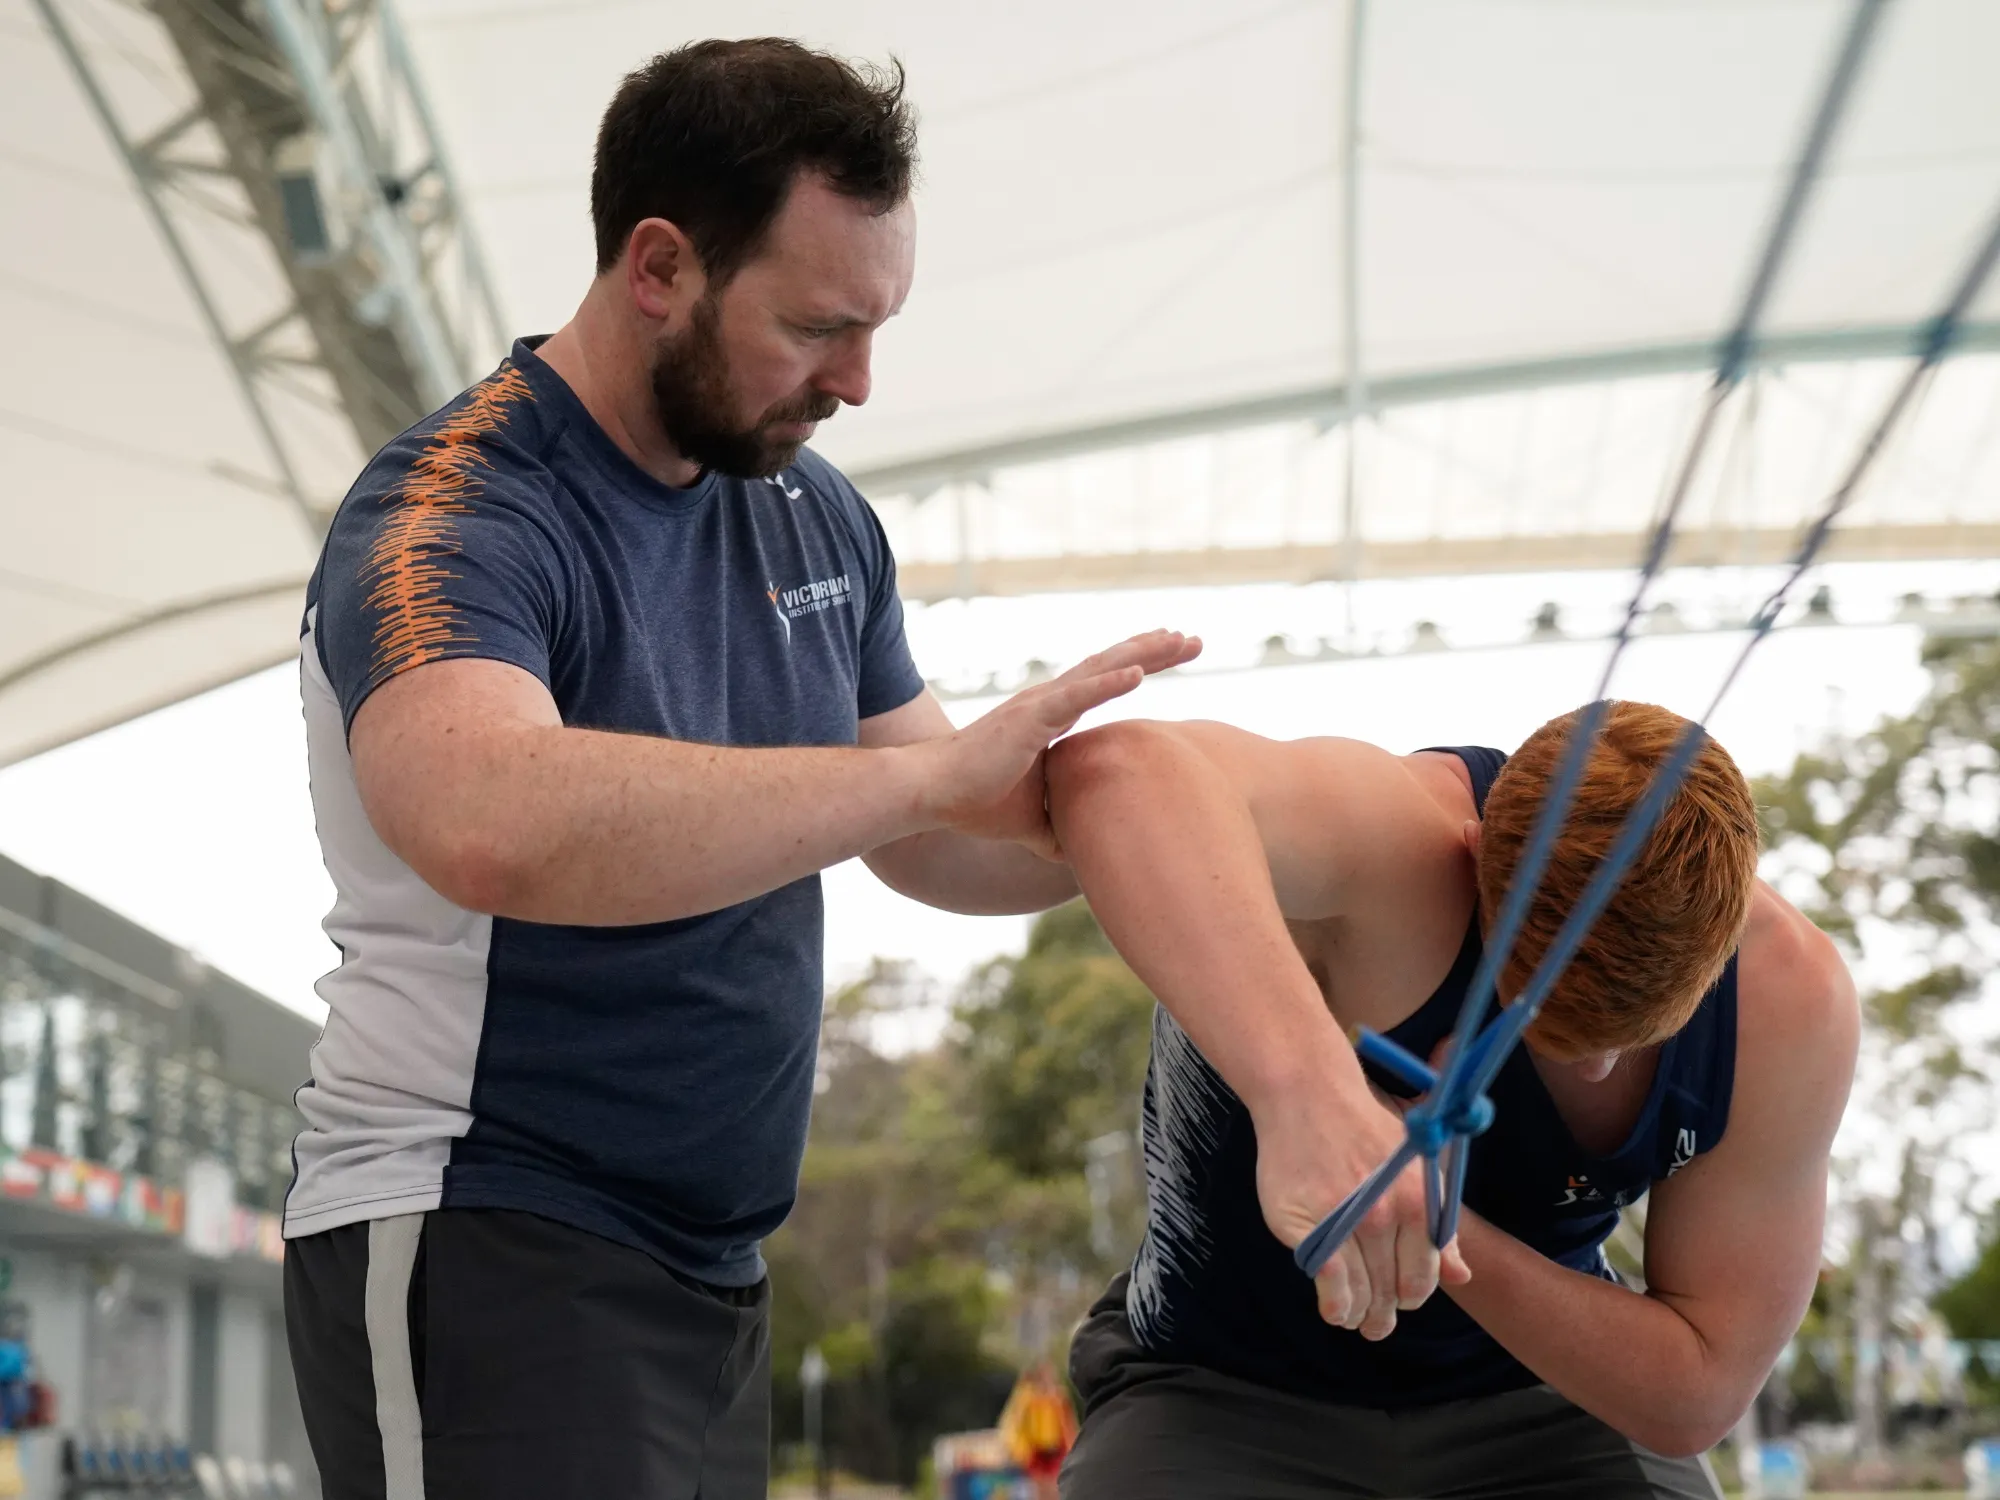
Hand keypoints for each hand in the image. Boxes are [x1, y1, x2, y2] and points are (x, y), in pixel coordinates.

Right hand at [919, 630, 1201, 855]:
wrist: (932, 796)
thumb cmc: (975, 803)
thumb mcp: (1032, 822)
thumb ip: (1059, 830)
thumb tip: (1084, 858)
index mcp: (1049, 716)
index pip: (1103, 682)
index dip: (1140, 664)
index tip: (1175, 652)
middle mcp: (1048, 702)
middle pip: (1111, 666)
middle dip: (1155, 650)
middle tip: (1195, 640)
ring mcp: (1039, 706)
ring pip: (1100, 671)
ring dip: (1142, 654)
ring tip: (1178, 640)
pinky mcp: (1028, 719)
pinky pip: (1075, 697)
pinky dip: (1108, 683)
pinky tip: (1139, 672)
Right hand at [1252, 1076, 1470, 1340]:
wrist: (1308, 1096)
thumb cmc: (1363, 1130)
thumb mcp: (1416, 1171)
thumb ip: (1439, 1228)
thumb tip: (1461, 1278)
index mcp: (1420, 1202)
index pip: (1423, 1277)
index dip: (1411, 1296)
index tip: (1400, 1301)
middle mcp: (1387, 1214)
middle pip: (1390, 1288)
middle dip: (1384, 1314)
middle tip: (1376, 1324)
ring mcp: (1346, 1220)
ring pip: (1360, 1290)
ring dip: (1359, 1314)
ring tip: (1354, 1319)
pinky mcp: (1308, 1223)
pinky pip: (1329, 1280)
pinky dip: (1335, 1304)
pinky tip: (1334, 1311)